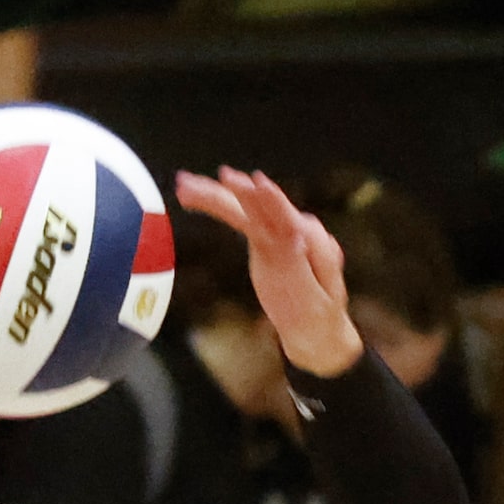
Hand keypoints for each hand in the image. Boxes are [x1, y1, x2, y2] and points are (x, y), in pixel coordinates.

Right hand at [173, 168, 361, 376]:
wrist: (314, 323)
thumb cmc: (319, 313)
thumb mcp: (318, 298)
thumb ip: (306, 267)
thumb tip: (295, 236)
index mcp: (311, 241)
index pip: (288, 219)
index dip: (271, 201)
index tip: (256, 184)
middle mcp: (292, 228)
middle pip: (260, 207)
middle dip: (236, 192)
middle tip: (217, 180)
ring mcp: (275, 230)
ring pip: (242, 208)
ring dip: (214, 195)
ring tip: (185, 186)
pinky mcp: (259, 236)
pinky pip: (236, 216)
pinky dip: (214, 204)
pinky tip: (191, 195)